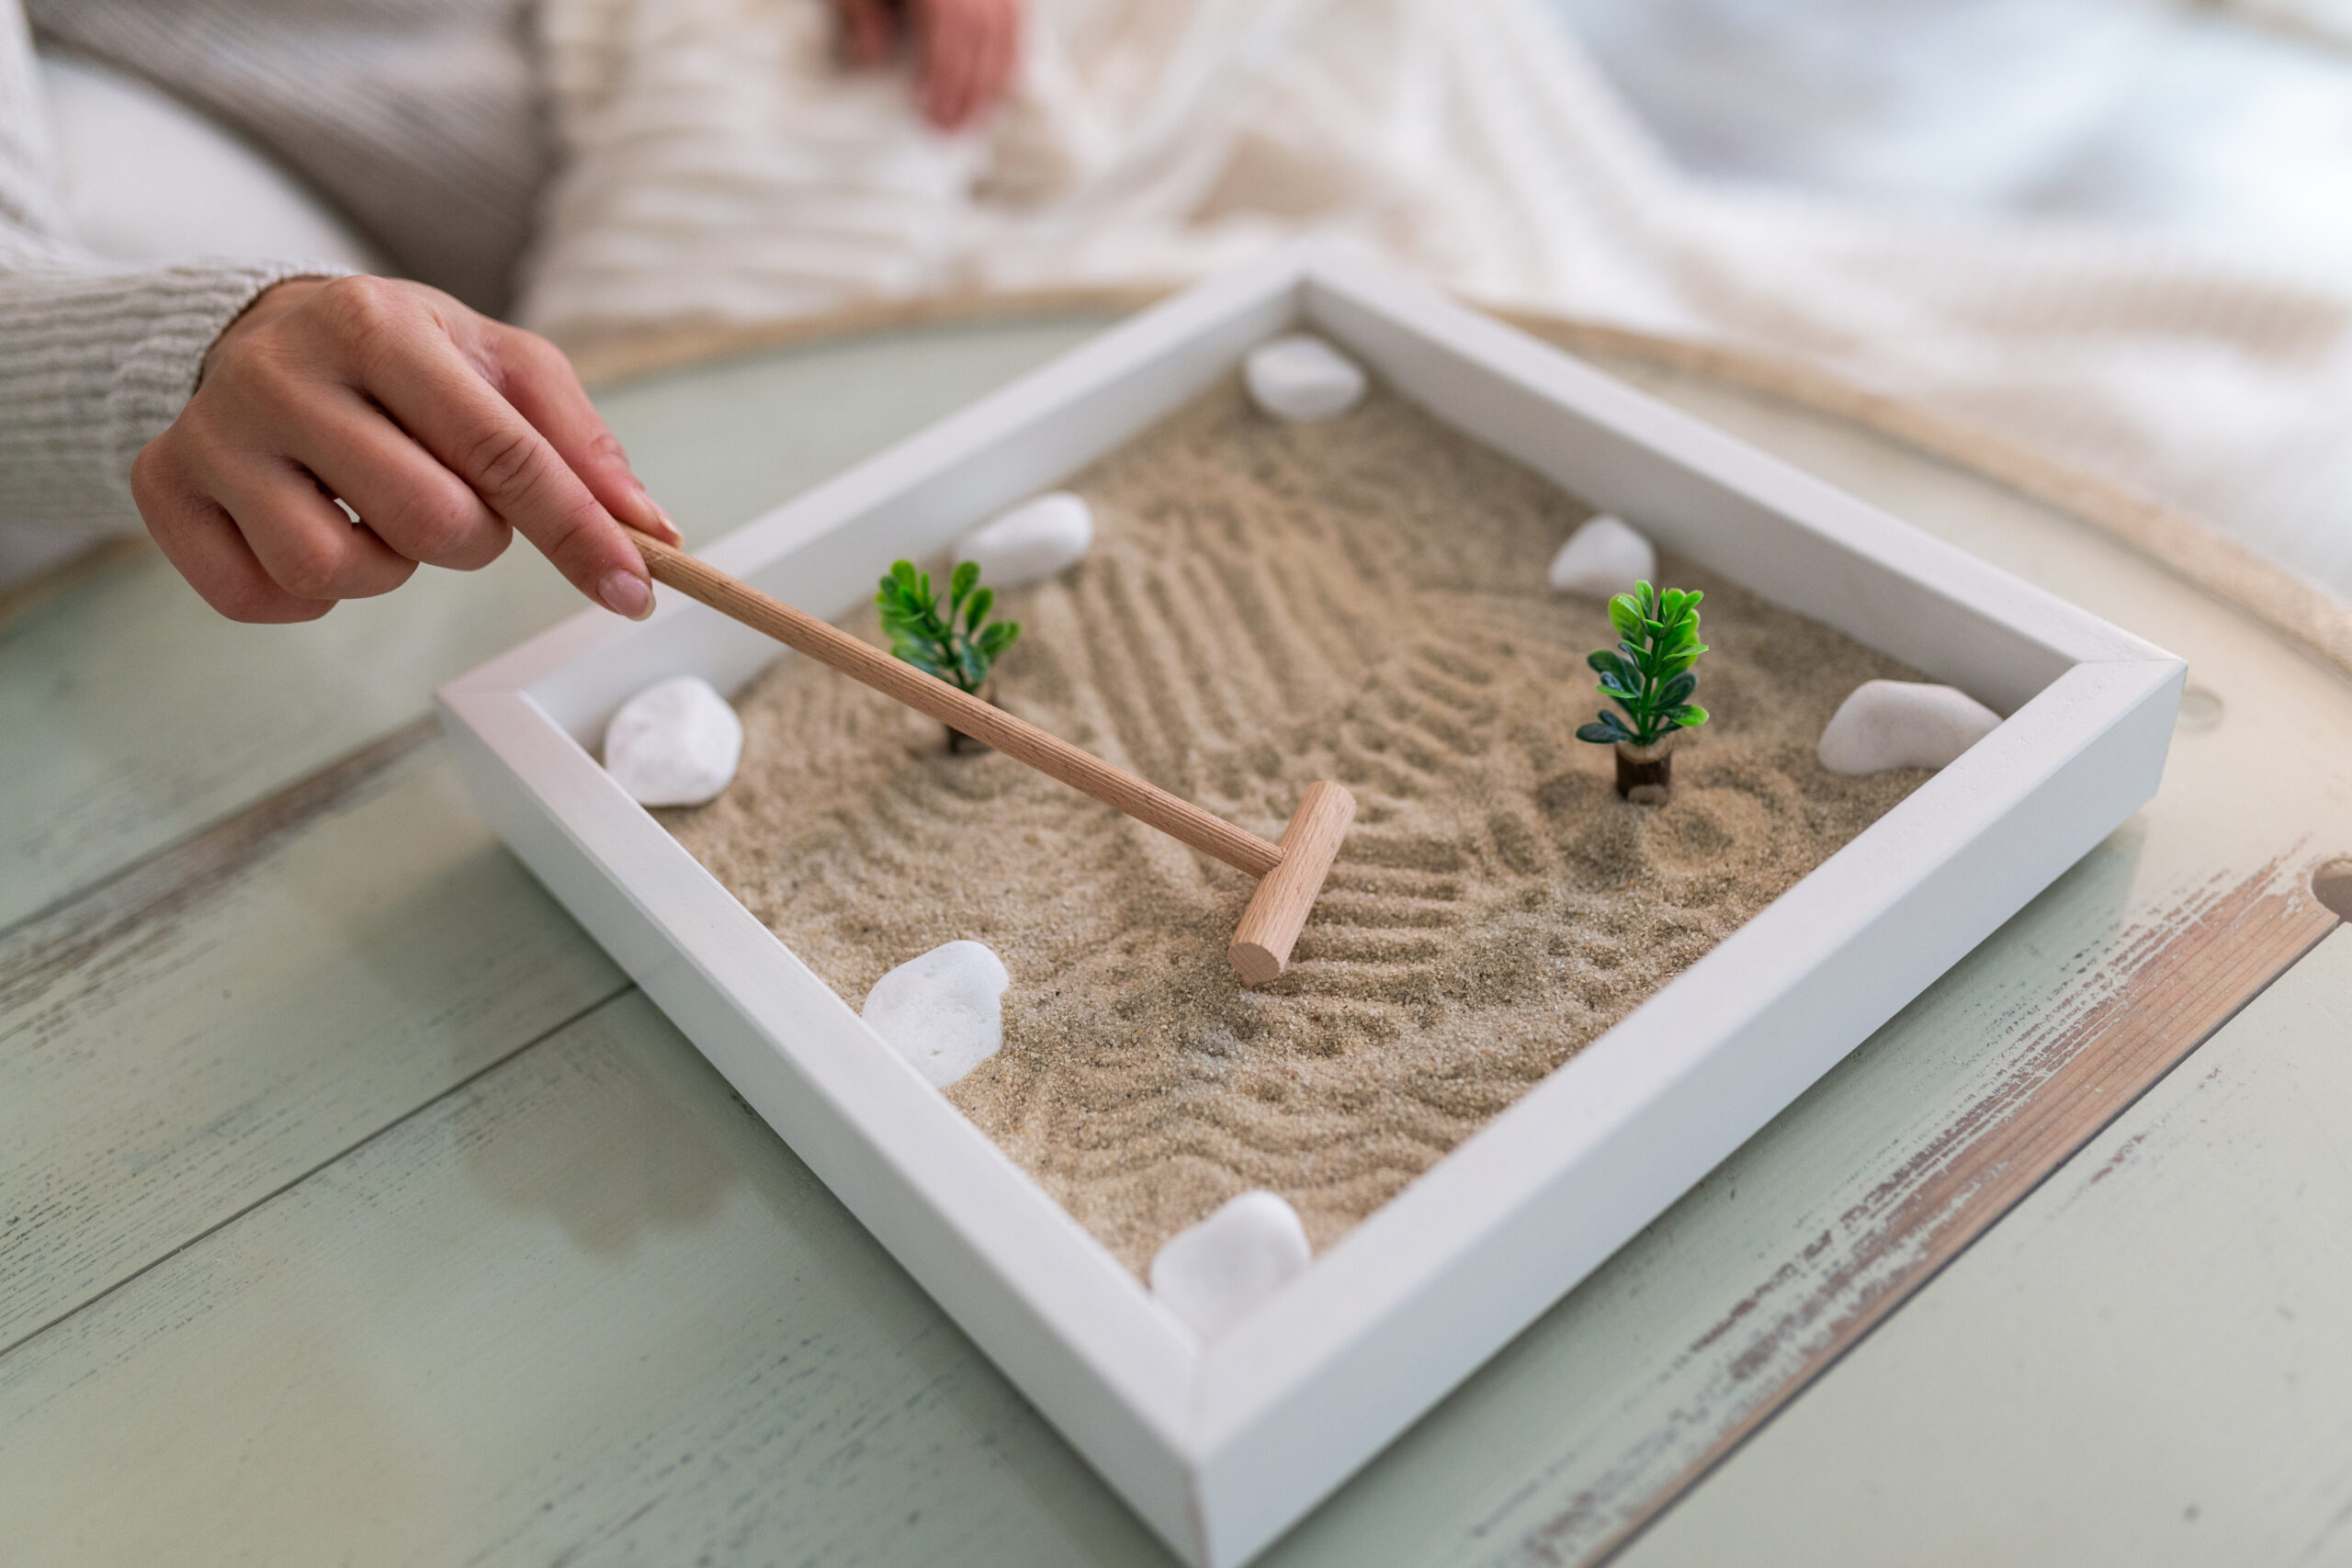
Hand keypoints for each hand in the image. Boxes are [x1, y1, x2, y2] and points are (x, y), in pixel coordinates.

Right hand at [132, 275, 680, 624]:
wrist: (258, 328)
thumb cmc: (401, 356)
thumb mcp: (499, 364)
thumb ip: (579, 442)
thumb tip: (650, 530)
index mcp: (376, 325)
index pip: (501, 451)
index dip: (577, 533)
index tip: (633, 591)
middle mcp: (279, 373)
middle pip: (428, 523)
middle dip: (474, 539)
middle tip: (458, 505)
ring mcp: (212, 434)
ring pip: (335, 572)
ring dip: (387, 570)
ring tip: (379, 512)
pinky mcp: (165, 489)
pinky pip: (259, 597)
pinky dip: (306, 595)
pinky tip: (314, 530)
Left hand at [835, 0, 1019, 131]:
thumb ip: (859, 14)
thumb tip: (874, 60)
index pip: (947, 29)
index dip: (942, 76)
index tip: (930, 116)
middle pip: (980, 34)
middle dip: (970, 88)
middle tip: (952, 134)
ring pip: (1005, 28)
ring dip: (994, 80)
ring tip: (976, 120)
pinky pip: (1018, 18)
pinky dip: (1013, 53)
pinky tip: (1001, 86)